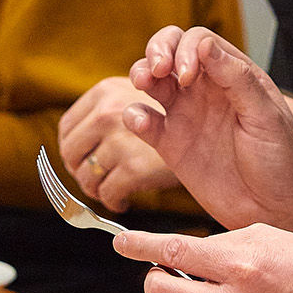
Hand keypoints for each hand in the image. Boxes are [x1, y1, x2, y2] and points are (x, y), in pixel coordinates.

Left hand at [58, 76, 177, 211]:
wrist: (225, 139)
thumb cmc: (190, 114)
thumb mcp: (147, 94)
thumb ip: (117, 106)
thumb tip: (76, 136)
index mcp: (106, 90)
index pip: (68, 125)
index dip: (71, 147)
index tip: (81, 161)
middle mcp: (108, 111)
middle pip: (70, 152)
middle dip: (80, 171)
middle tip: (93, 180)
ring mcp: (121, 139)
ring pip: (87, 175)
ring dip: (96, 189)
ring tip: (109, 192)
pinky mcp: (136, 168)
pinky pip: (108, 192)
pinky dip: (113, 201)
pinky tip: (123, 202)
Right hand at [124, 27, 292, 235]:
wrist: (276, 210)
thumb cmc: (282, 161)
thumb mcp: (266, 116)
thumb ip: (237, 79)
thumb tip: (205, 45)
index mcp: (233, 76)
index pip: (199, 42)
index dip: (185, 49)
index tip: (186, 76)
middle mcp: (206, 90)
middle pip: (170, 51)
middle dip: (156, 51)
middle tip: (155, 70)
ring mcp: (186, 116)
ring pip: (152, 82)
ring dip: (140, 74)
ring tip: (142, 84)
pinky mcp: (171, 146)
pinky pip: (144, 123)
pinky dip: (134, 117)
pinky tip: (140, 122)